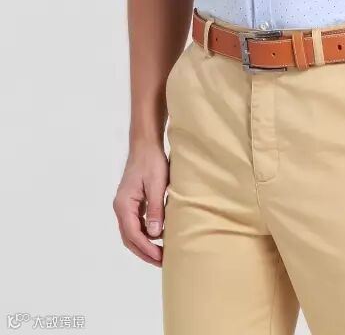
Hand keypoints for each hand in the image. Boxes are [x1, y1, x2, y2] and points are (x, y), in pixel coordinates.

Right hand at [113, 141, 168, 264]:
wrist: (145, 145)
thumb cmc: (152, 161)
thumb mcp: (157, 184)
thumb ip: (155, 209)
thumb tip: (155, 234)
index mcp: (123, 204)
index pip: (132, 234)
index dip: (146, 248)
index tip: (160, 258)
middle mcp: (121, 207)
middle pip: (129, 238)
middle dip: (144, 252)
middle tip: (162, 261)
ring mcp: (125, 205)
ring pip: (132, 232)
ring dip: (145, 245)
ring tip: (161, 254)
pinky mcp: (132, 203)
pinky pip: (136, 224)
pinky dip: (146, 234)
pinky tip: (159, 237)